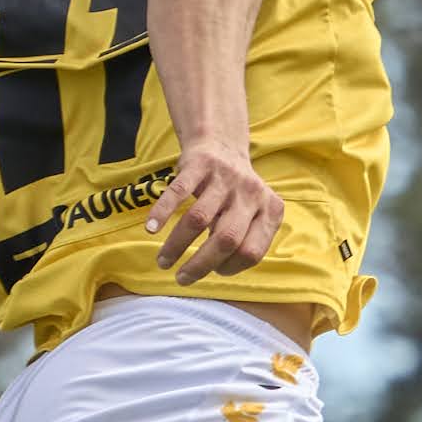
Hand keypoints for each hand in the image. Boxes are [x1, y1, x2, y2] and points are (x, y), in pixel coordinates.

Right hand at [147, 143, 282, 282]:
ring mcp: (226, 177)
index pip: (252, 252)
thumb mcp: (251, 214)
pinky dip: (162, 212)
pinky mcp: (201, 164)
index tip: (212, 271)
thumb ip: (243, 240)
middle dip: (200, 265)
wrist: (222, 143)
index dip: (230, 268)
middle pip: (227, 239)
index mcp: (270, 211)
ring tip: (163, 261)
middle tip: (182, 278)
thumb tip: (216, 269)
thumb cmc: (234, 193)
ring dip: (177, 245)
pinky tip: (151, 228)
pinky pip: (178, 192)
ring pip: (198, 219)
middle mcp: (251, 194)